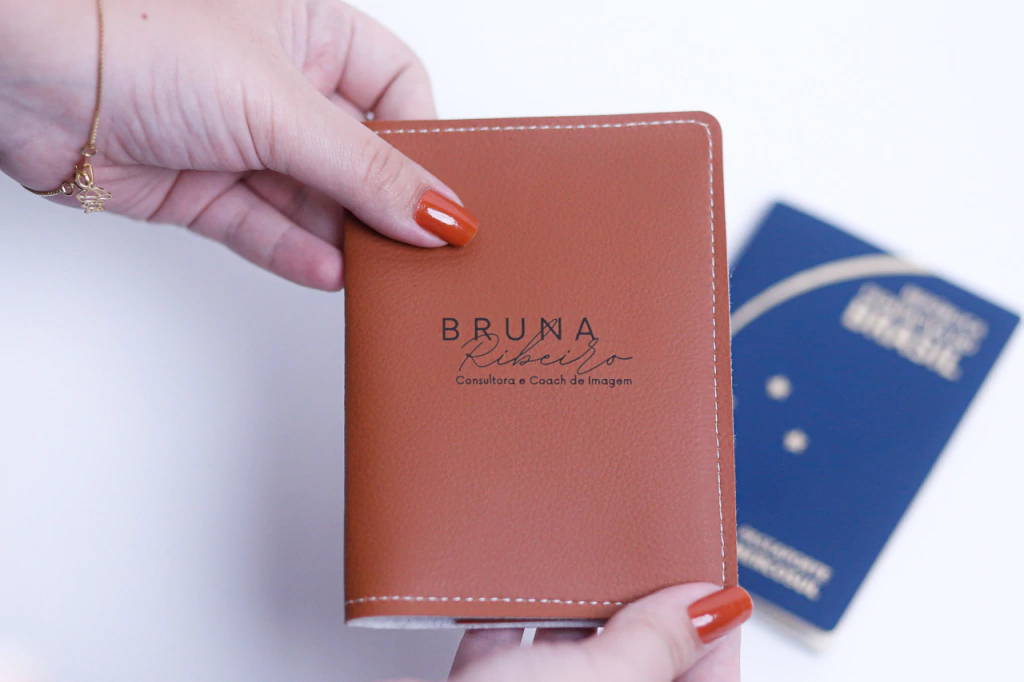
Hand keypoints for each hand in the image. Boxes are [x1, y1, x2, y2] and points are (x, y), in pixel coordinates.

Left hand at [0, 0, 478, 290]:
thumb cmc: (137, 35)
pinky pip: (263, 227)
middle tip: (421, 249)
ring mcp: (239, 138)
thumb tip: (441, 215)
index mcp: (312, 32)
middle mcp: (278, 84)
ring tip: (381, 272)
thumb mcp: (280, 104)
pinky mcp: (201, 186)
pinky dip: (294, 252)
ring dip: (343, 237)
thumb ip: (367, 170)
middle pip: (358, 156)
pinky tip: (330, 272)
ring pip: (312, 199)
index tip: (445, 197)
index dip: (423, 143)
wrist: (24, 70)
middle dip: (385, 203)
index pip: (397, 91)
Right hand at [421, 585, 750, 681]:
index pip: (711, 671)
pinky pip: (505, 648)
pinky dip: (503, 615)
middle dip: (633, 603)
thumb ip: (659, 643)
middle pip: (635, 656)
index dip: (708, 620)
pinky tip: (504, 583)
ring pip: (567, 651)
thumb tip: (708, 606)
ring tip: (572, 557)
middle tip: (637, 550)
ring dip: (565, 605)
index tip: (700, 566)